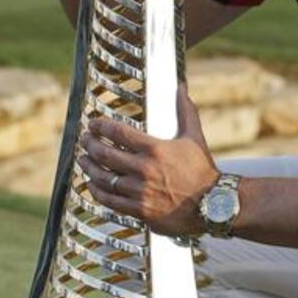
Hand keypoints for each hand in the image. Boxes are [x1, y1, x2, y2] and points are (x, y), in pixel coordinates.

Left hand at [78, 86, 217, 236]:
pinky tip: (93, 185)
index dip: (101, 126)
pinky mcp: (140, 211)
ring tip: (83, 160)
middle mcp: (144, 169)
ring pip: (104, 178)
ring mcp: (140, 191)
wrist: (214, 204)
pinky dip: (98, 191)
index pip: (118, 133)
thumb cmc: (203, 171)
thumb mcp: (194, 137)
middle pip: (105, 154)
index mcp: (155, 149)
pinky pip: (110, 201)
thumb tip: (181, 87)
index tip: (93, 124)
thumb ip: (185, 111)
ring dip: (89, 167)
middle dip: (90, 144)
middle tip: (85, 139)